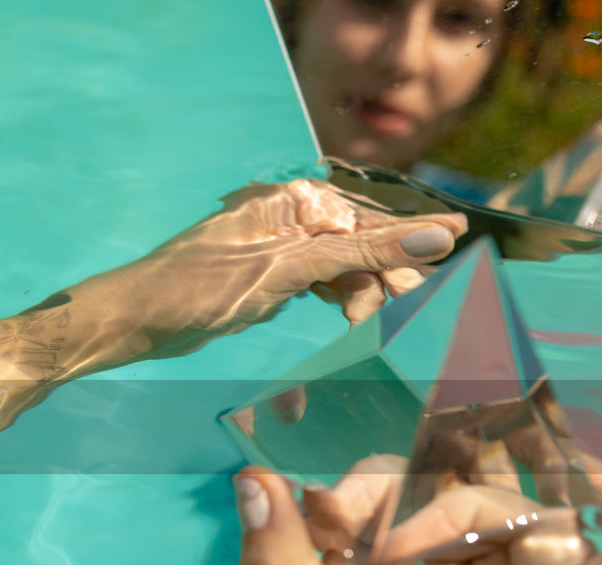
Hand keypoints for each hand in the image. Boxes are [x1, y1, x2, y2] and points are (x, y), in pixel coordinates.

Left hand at [128, 179, 465, 333]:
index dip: (414, 236)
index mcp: (295, 202)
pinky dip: (340, 304)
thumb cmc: (201, 287)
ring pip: (343, 269)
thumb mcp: (286, 269)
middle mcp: (291, 218)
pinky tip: (358, 322)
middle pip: (361, 245)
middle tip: (426, 311)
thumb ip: (360, 252)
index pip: (369, 220)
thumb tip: (434, 236)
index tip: (462, 244)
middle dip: (391, 277)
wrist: (139, 319)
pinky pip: (320, 286)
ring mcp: (280, 250)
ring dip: (366, 297)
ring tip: (387, 325)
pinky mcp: (269, 280)